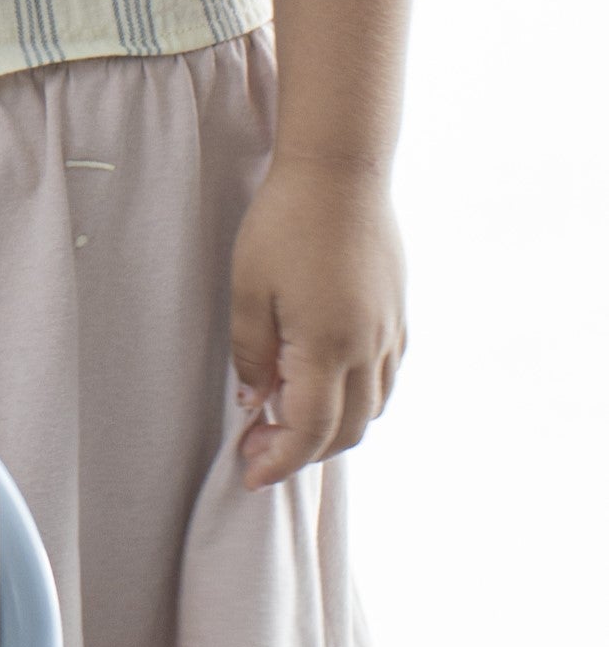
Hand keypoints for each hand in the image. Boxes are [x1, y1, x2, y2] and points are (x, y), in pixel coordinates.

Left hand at [228, 158, 406, 489]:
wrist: (340, 171)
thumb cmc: (284, 222)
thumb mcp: (247, 287)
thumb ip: (250, 352)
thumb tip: (254, 401)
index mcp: (327, 345)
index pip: (308, 430)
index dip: (279, 460)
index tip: (250, 474)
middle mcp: (368, 348)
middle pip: (345, 431)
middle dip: (302, 453)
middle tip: (258, 449)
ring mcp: (391, 334)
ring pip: (372, 410)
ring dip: (333, 430)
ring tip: (286, 422)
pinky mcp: (399, 316)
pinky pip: (386, 380)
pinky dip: (359, 400)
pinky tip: (325, 387)